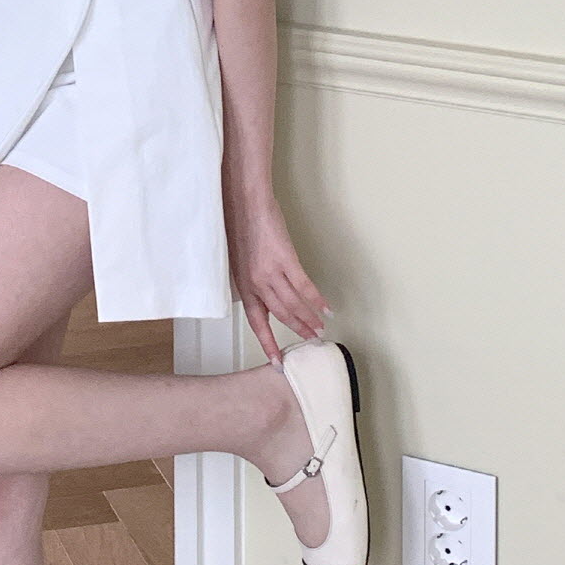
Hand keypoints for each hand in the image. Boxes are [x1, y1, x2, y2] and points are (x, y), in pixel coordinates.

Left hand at [223, 190, 331, 364]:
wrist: (244, 201)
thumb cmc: (239, 224)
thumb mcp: (238, 258)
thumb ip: (250, 278)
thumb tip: (265, 294)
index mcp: (243, 284)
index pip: (256, 322)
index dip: (267, 343)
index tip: (277, 362)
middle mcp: (256, 283)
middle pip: (280, 315)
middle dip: (297, 330)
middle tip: (311, 340)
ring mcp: (271, 272)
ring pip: (294, 305)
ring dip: (309, 319)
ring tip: (321, 329)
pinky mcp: (285, 259)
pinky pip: (304, 286)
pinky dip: (317, 299)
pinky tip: (326, 308)